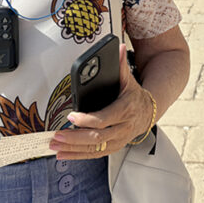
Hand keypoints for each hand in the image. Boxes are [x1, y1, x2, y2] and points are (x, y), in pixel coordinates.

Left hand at [49, 45, 152, 159]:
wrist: (148, 113)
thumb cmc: (135, 96)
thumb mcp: (129, 80)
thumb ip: (121, 65)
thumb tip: (120, 47)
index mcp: (125, 110)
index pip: (104, 118)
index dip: (87, 120)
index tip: (71, 117)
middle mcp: (123, 128)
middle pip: (97, 137)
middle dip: (75, 138)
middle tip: (56, 135)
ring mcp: (118, 140)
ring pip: (94, 148)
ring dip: (73, 148)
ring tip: (55, 145)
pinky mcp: (113, 148)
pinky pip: (94, 155)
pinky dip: (78, 156)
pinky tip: (63, 154)